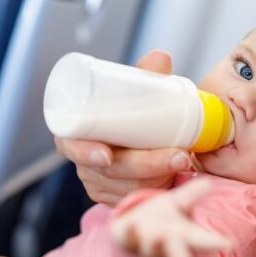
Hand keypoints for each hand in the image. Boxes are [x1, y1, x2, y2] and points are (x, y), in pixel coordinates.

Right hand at [54, 50, 192, 205]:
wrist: (137, 135)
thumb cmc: (129, 112)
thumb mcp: (135, 94)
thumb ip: (146, 76)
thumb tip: (161, 57)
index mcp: (75, 133)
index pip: (71, 145)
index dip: (85, 151)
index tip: (107, 154)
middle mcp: (83, 161)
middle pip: (110, 171)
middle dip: (146, 165)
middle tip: (179, 155)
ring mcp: (98, 183)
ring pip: (126, 188)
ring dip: (157, 178)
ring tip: (184, 161)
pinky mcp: (116, 198)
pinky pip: (134, 199)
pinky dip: (156, 190)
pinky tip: (174, 182)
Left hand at [110, 178, 231, 256]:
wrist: (130, 231)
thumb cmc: (161, 218)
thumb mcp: (179, 205)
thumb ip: (192, 195)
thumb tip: (210, 183)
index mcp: (183, 235)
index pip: (201, 240)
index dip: (214, 243)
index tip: (227, 245)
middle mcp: (164, 242)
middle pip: (175, 249)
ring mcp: (143, 241)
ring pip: (151, 245)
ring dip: (154, 242)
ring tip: (158, 237)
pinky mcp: (124, 236)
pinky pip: (126, 235)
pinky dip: (130, 231)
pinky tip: (131, 225)